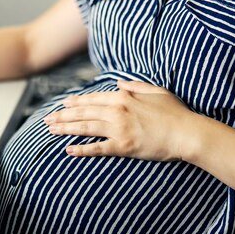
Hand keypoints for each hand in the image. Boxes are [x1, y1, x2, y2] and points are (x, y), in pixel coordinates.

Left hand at [44, 80, 199, 160]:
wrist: (186, 133)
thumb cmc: (175, 112)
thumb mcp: (156, 91)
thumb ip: (135, 86)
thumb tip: (119, 83)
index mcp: (124, 96)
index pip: (93, 99)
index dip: (76, 102)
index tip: (64, 104)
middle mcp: (117, 111)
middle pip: (84, 113)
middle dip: (63, 116)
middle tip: (47, 119)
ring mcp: (119, 129)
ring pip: (85, 128)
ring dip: (65, 129)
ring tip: (50, 130)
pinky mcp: (123, 146)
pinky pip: (97, 148)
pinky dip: (81, 149)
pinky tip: (68, 150)